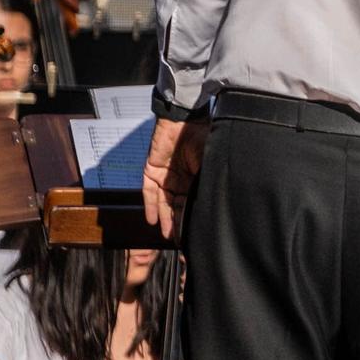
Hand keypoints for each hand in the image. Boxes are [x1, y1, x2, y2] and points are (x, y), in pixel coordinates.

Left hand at [141, 117, 207, 239]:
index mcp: (195, 178)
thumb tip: (210, 201)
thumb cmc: (202, 137)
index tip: (194, 233)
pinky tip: (152, 220)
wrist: (184, 119)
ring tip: (167, 234)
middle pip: (177, 206)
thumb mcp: (207, 163)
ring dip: (165, 218)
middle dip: (178, 223)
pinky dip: (150, 206)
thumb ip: (204, 182)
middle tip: (180, 240)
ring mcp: (165, 176)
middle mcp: (180, 179)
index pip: (192, 202)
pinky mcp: (151, 170)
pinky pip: (149, 192)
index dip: (192, 217)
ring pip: (164, 202)